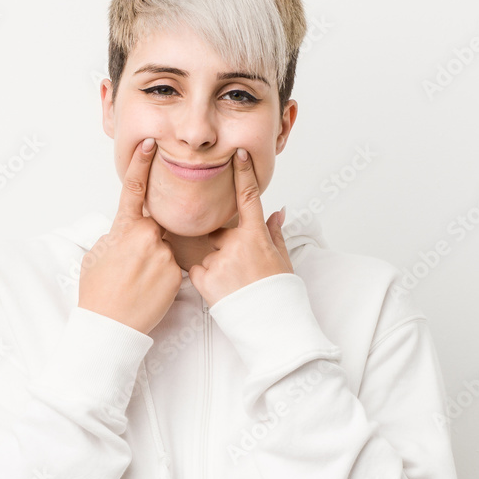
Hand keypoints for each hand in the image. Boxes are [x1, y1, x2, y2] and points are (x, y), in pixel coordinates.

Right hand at [78, 138, 182, 334]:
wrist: (109, 325)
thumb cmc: (98, 291)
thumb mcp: (98, 253)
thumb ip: (117, 234)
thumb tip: (127, 229)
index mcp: (124, 228)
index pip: (133, 188)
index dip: (140, 164)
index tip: (150, 143)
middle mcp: (147, 236)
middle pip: (155, 227)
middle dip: (146, 242)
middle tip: (130, 266)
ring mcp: (164, 255)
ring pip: (165, 249)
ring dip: (154, 262)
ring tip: (137, 283)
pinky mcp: (176, 274)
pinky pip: (173, 268)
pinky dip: (162, 277)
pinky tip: (148, 291)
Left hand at [188, 147, 292, 306]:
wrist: (270, 325)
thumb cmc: (278, 294)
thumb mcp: (282, 260)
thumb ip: (275, 233)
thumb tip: (279, 211)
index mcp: (256, 236)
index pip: (248, 197)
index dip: (243, 173)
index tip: (237, 154)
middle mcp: (235, 244)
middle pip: (220, 232)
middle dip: (225, 245)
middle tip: (240, 269)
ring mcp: (218, 260)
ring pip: (208, 252)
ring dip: (216, 265)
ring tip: (233, 286)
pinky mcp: (203, 278)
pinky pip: (196, 269)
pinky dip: (204, 277)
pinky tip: (220, 290)